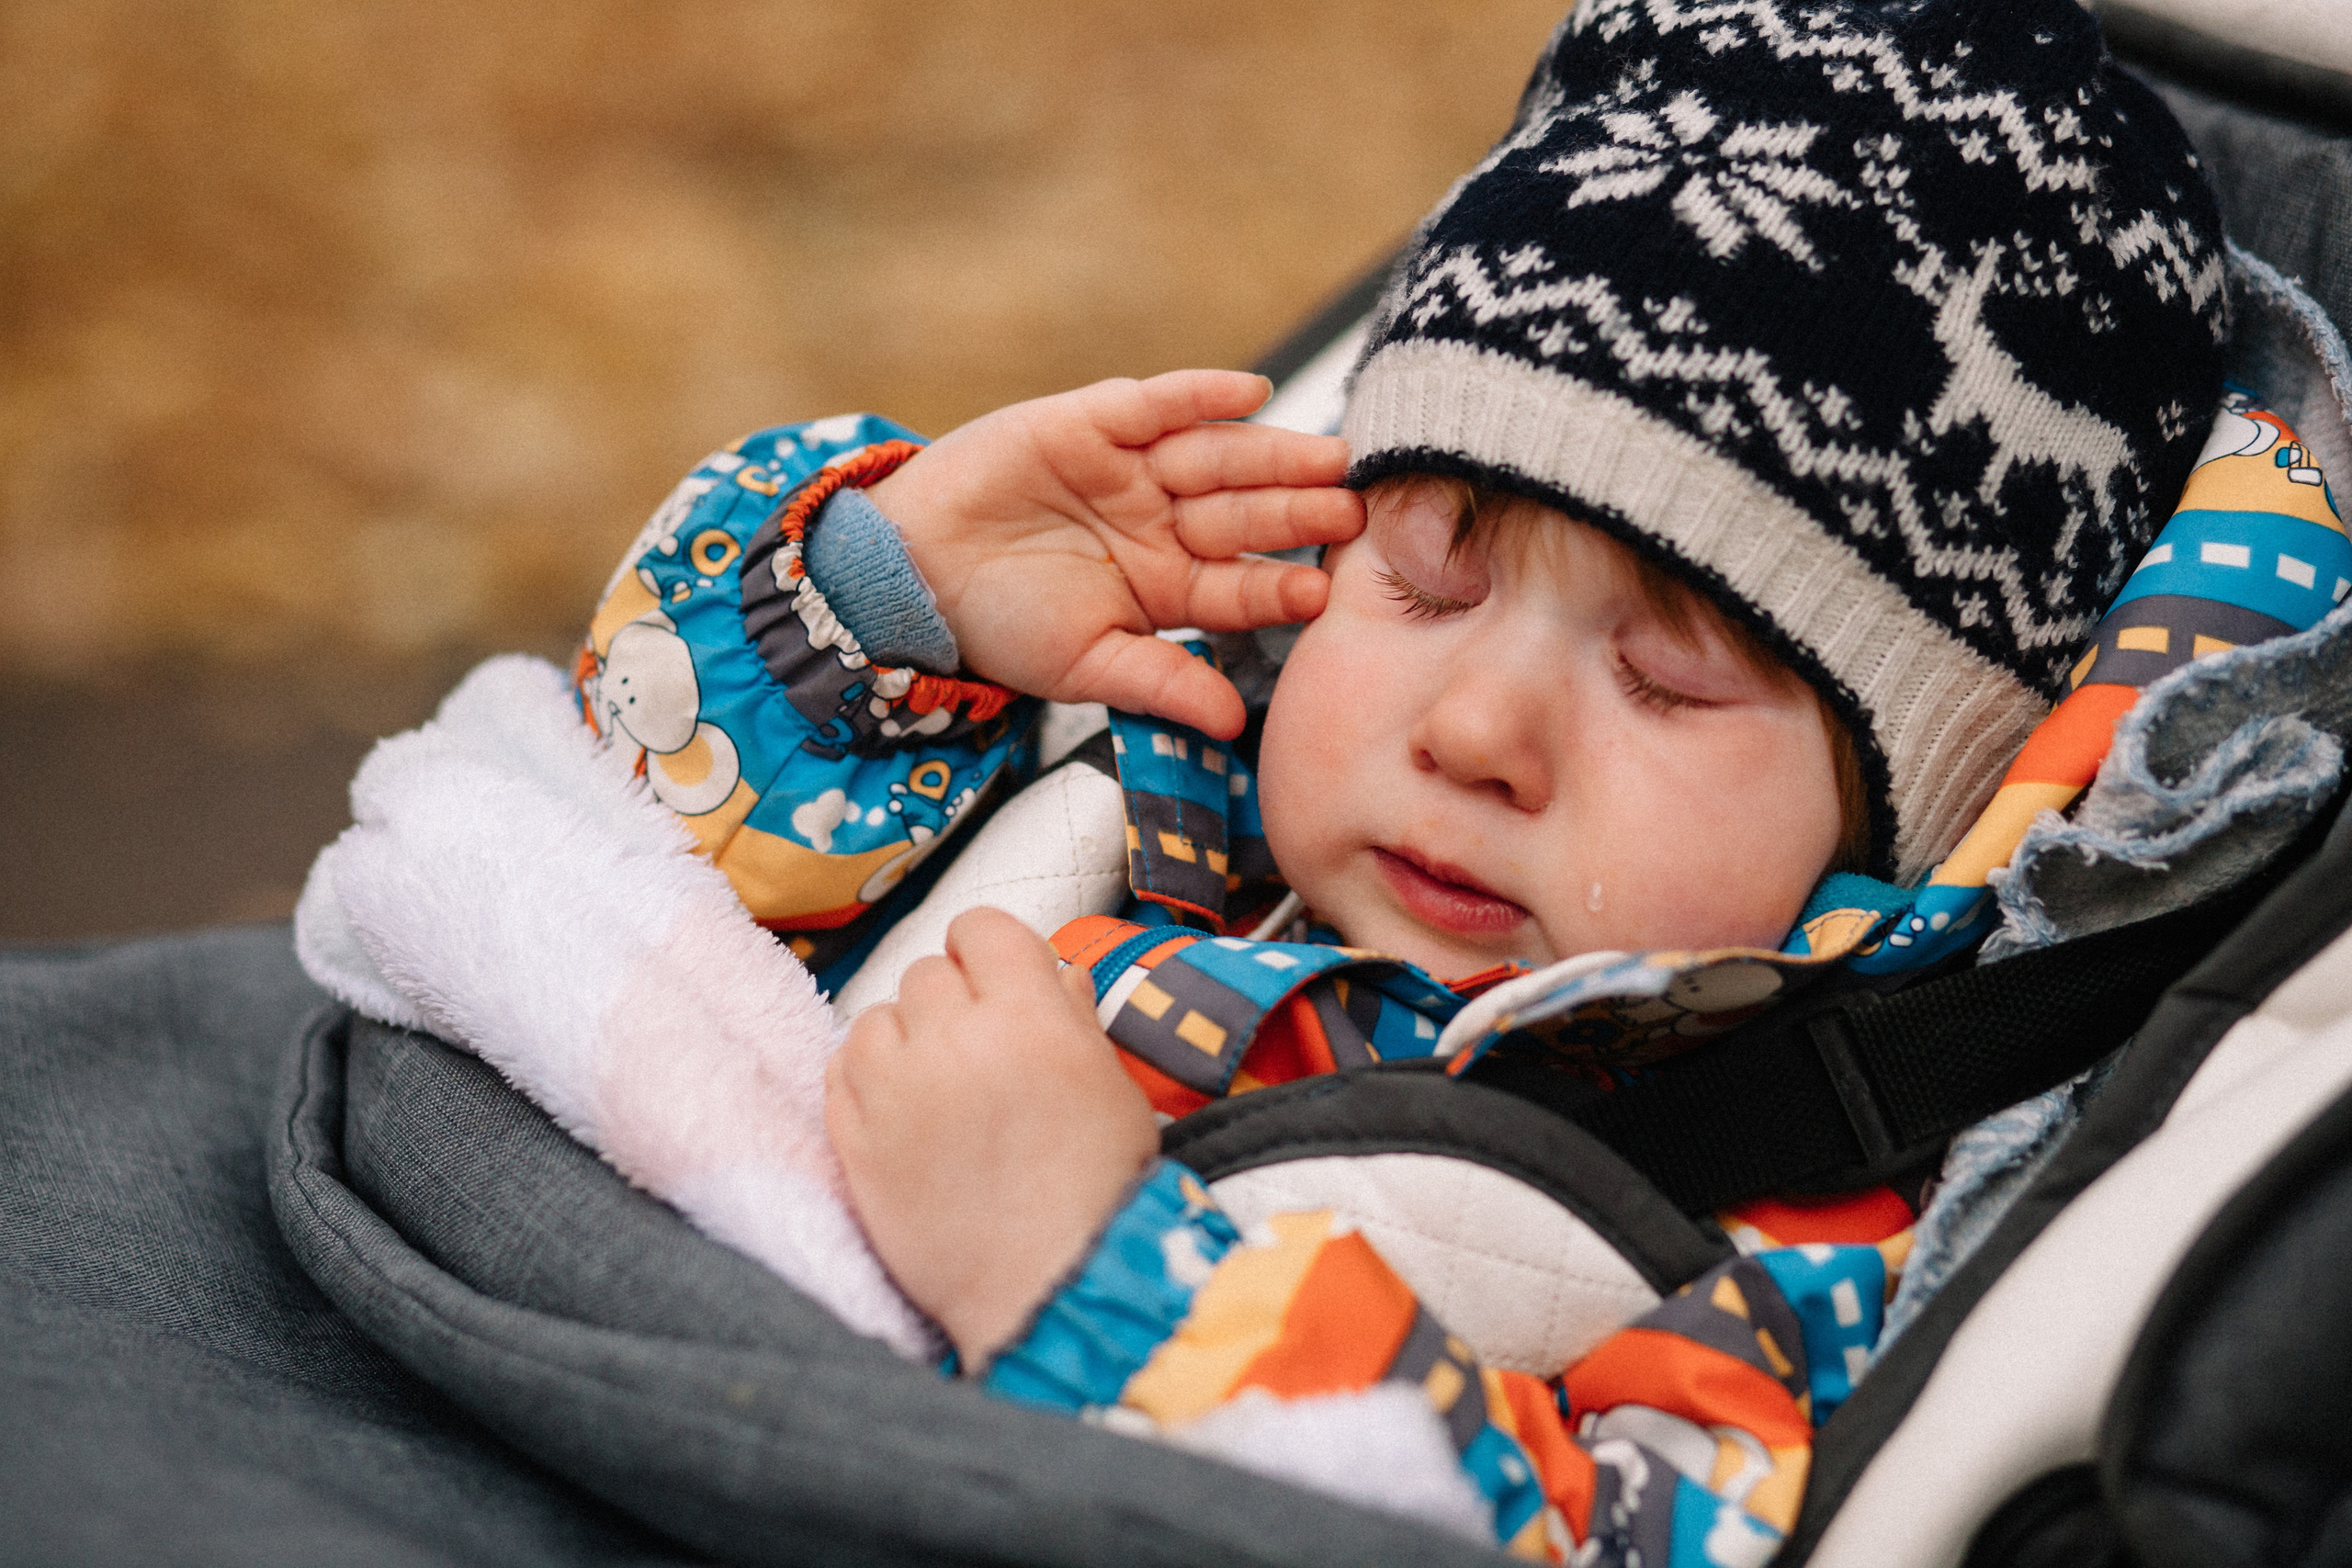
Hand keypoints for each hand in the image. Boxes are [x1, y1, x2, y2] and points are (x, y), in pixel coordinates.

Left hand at [825, 908, 1159, 1365]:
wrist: (1049, 1286)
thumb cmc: (1095, 1192)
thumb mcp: (1111, 1089)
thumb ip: (1074, 1021)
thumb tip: (1057, 975)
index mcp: (1027, 1017)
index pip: (981, 929)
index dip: (989, 951)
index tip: (996, 979)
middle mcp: (953, 1039)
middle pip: (927, 973)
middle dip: (952, 1001)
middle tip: (977, 1049)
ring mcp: (894, 1089)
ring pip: (875, 1017)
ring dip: (902, 1038)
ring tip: (934, 1084)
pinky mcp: (853, 1140)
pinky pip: (838, 1070)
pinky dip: (863, 1078)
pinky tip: (899, 1109)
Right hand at [866, 369, 1363, 738]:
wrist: (909, 572)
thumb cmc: (995, 625)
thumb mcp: (1083, 664)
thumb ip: (1160, 683)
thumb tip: (1234, 725)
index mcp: (1168, 587)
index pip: (1241, 585)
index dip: (1279, 586)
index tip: (1321, 591)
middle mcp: (1163, 524)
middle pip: (1244, 515)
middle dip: (1296, 511)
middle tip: (1351, 508)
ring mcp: (1134, 470)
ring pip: (1217, 458)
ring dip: (1271, 454)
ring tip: (1325, 455)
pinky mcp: (1095, 421)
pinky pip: (1159, 403)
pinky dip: (1202, 395)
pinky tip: (1252, 393)